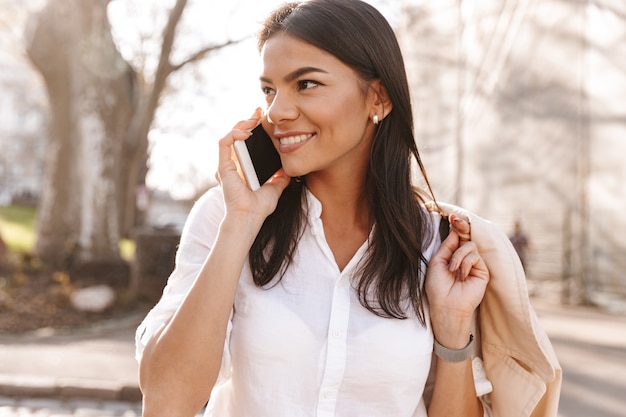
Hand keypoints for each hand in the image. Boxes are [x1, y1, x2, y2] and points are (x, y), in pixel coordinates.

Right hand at [217, 109, 289, 219]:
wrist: (250, 217)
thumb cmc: (259, 207)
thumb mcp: (275, 188)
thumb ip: (280, 178)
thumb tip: (289, 169)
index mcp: (242, 167)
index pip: (245, 142)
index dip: (252, 128)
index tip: (263, 118)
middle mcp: (232, 164)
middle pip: (237, 135)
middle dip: (247, 120)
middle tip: (259, 110)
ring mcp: (226, 164)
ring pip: (229, 135)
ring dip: (241, 124)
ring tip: (254, 118)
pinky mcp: (222, 166)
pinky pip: (224, 143)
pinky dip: (234, 134)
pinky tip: (247, 132)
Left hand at [425, 214, 488, 347]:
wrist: (445, 305)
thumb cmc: (437, 287)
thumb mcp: (438, 262)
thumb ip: (448, 245)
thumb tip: (455, 229)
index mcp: (451, 256)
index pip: (457, 238)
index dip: (456, 226)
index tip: (452, 216)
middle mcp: (463, 259)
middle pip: (466, 236)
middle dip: (461, 227)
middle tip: (455, 219)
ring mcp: (474, 265)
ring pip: (470, 245)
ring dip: (458, 256)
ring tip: (452, 270)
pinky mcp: (482, 271)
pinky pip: (474, 255)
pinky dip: (464, 262)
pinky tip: (461, 274)